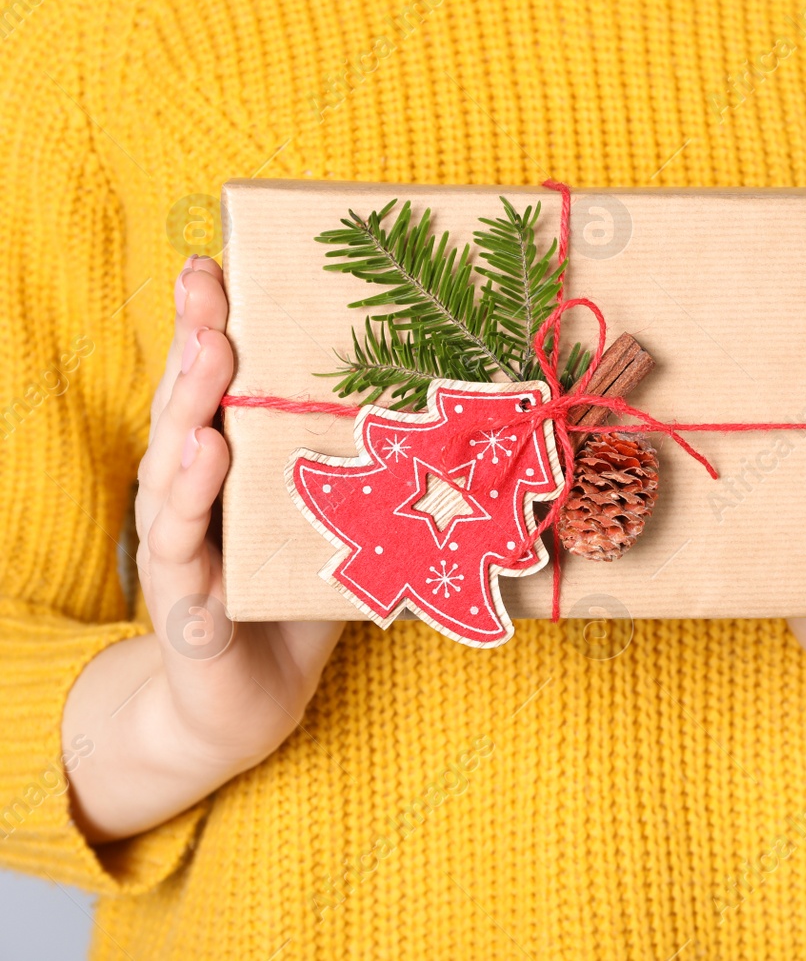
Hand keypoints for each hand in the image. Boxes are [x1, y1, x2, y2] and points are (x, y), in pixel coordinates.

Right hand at [62, 256, 343, 842]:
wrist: (250, 706)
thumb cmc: (298, 600)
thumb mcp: (343, 526)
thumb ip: (375, 474)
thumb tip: (469, 418)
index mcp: (228, 465)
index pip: (214, 384)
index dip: (210, 323)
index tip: (213, 262)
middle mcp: (191, 492)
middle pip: (185, 405)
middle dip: (196, 342)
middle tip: (207, 287)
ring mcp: (178, 543)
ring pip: (174, 463)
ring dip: (191, 403)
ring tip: (210, 353)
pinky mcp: (183, 598)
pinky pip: (181, 543)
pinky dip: (191, 496)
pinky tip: (206, 454)